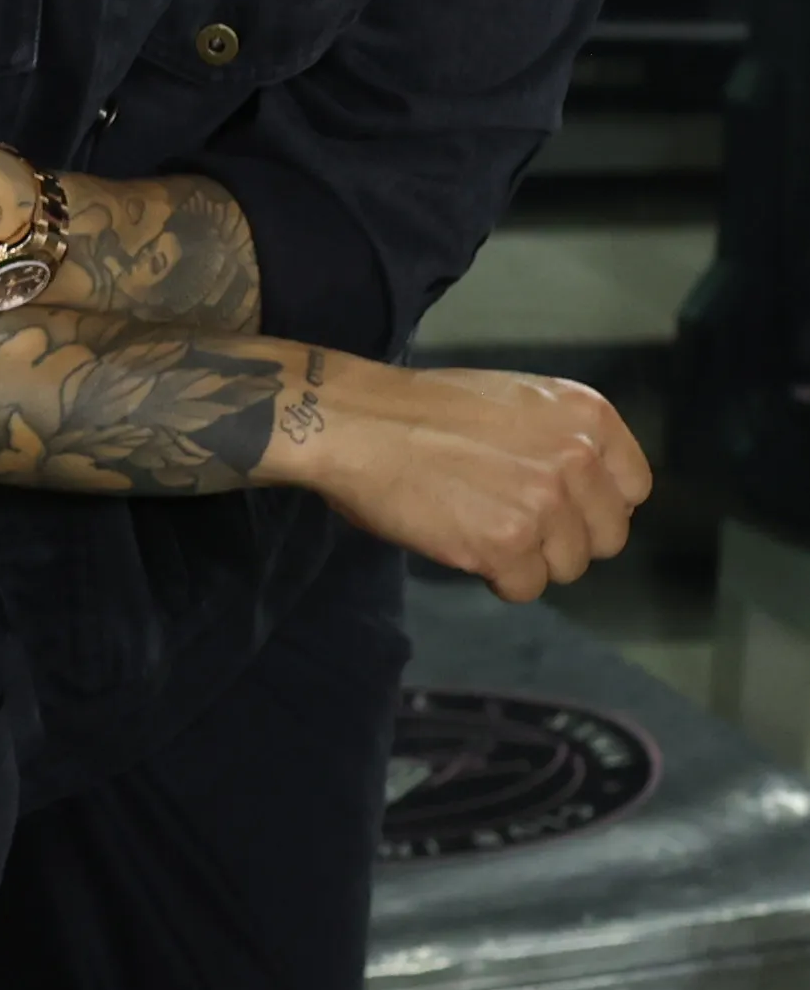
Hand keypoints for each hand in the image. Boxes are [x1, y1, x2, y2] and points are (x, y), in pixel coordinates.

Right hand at [267, 357, 650, 600]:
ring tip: (479, 527)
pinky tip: (462, 542)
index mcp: (587, 416)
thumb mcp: (514, 401)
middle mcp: (577, 458)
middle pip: (607, 537)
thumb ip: (560, 440)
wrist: (354, 422)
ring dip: (527, 559)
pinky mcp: (507, 545)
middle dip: (563, 538)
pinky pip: (525, 588)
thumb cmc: (419, 409)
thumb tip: (581, 497)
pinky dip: (494, 577)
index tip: (558, 505)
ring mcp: (545, 504)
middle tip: (511, 520)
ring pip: (568, 567)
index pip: (633, 489)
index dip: (595, 505)